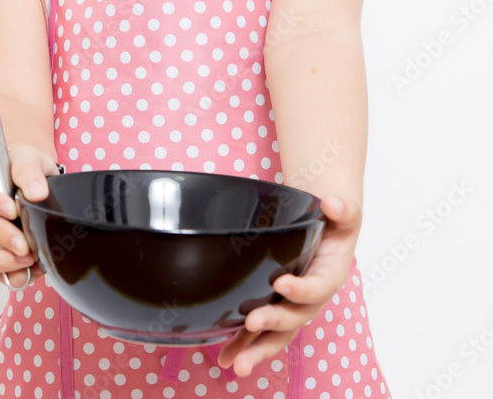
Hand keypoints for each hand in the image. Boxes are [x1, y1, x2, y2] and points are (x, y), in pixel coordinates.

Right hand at [0, 145, 60, 289]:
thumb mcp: (29, 158)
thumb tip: (36, 192)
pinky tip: (34, 267)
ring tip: (27, 257)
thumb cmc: (24, 168)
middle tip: (23, 240)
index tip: (12, 208)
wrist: (37, 184)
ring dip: (0, 261)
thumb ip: (28, 169)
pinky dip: (14, 276)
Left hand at [218, 193, 361, 376]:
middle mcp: (311, 298)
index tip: (281, 284)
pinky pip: (259, 330)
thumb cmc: (335, 223)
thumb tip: (332, 204)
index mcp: (329, 276)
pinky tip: (223, 358)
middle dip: (274, 323)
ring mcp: (292, 307)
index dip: (302, 290)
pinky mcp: (275, 308)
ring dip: (256, 349)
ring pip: (276, 334)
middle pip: (295, 318)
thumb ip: (344, 208)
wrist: (323, 231)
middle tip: (253, 323)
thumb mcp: (346, 212)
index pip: (318, 288)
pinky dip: (242, 344)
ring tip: (236, 363)